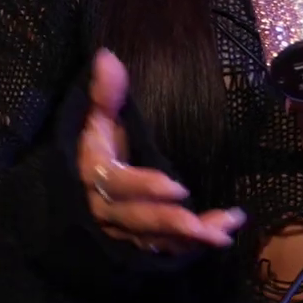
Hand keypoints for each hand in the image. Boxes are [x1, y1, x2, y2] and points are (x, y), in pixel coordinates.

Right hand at [77, 49, 246, 253]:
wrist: (80, 187)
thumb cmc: (99, 146)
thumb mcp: (99, 119)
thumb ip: (105, 93)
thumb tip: (107, 55)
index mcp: (95, 173)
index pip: (115, 183)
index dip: (142, 186)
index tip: (176, 186)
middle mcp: (106, 206)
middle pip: (135, 218)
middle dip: (169, 222)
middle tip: (202, 226)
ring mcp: (123, 228)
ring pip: (152, 237)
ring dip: (187, 238)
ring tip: (222, 234)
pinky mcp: (139, 240)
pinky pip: (164, 247)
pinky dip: (192, 244)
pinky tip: (222, 233)